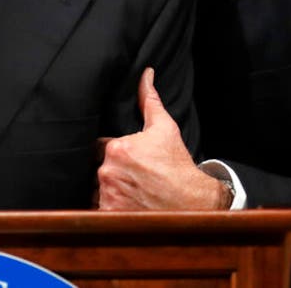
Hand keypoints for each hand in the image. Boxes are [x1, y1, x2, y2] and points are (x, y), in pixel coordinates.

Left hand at [96, 68, 230, 209]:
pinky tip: (126, 204)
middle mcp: (108, 172)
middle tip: (130, 175)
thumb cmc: (177, 165)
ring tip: (130, 190)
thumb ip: (149, 100)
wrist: (193, 202)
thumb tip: (145, 75)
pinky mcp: (110, 215)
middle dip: (110, 170)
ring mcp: (108, 196)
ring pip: (97, 188)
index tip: (125, 157)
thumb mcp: (165, 128)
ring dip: (108, 189)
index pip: (99, 146)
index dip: (112, 151)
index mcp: (116, 149)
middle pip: (98, 167)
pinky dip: (109, 207)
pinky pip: (99, 209)